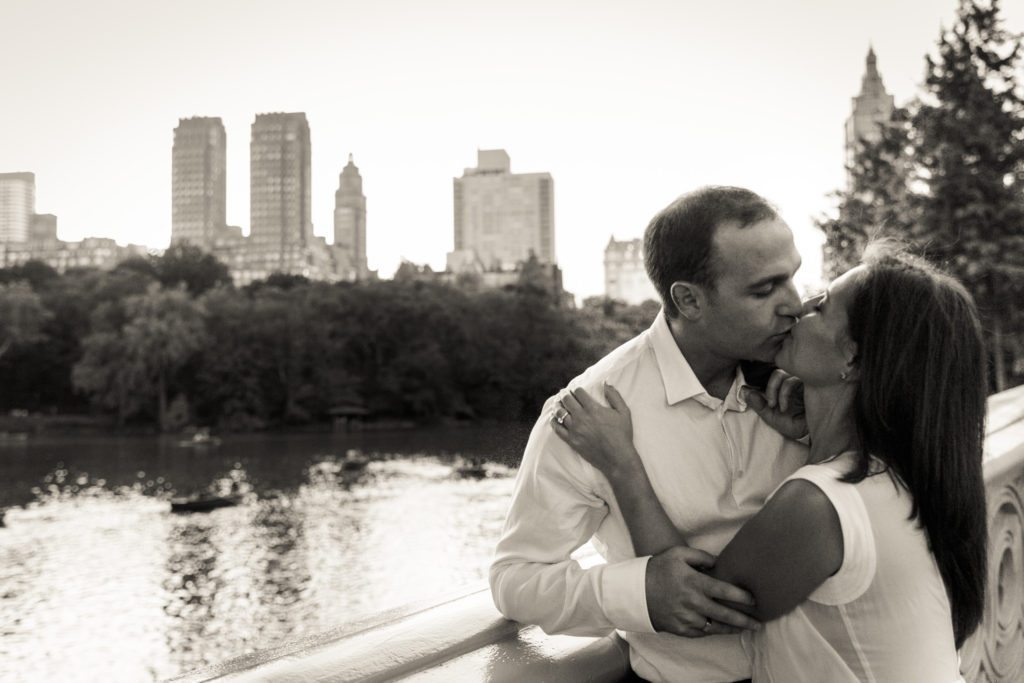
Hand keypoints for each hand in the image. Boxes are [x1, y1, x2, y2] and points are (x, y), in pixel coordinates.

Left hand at [550, 383, 638, 479]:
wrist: (617, 458)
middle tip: (564, 393)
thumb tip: (605, 382)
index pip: (578, 392)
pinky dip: (554, 421)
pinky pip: (557, 428)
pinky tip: (554, 418)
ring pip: (560, 412)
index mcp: (593, 409)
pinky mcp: (571, 441)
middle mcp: (581, 418)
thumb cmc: (622, 434)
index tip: (576, 390)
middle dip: (565, 394)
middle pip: (567, 400)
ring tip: (557, 403)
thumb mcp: (624, 412)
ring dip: (558, 405)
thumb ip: (614, 395)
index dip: (576, 389)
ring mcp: (575, 430)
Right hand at [645, 546, 759, 636]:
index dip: (742, 597)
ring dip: (732, 629)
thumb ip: (701, 556)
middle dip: (744, 620)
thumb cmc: (658, 569)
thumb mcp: (678, 554)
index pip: (725, 591)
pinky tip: (722, 629)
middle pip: (724, 614)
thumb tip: (718, 563)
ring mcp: (686, 618)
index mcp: (694, 583)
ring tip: (745, 628)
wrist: (634, 591)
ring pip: (715, 627)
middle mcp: (693, 602)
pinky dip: (714, 631)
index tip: (754, 600)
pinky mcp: (680, 629)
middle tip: (758, 623)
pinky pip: (702, 632)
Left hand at [742, 369, 807, 439]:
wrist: (815, 434)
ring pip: (781, 374)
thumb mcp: (773, 416)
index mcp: (787, 386)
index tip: (763, 402)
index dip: (763, 386)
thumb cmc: (798, 424)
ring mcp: (803, 379)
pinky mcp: (810, 381)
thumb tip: (743, 391)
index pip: (771, 375)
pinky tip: (785, 407)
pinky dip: (783, 394)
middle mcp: (795, 380)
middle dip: (769, 389)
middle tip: (770, 405)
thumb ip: (759, 404)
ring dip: (774, 392)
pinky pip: (791, 380)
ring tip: (778, 408)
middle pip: (775, 371)